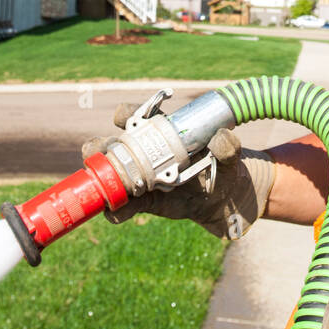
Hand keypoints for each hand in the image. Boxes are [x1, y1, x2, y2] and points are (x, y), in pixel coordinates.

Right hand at [80, 102, 276, 239]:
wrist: (225, 199)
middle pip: (112, 144)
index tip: (126, 119)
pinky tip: (113, 213)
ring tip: (99, 185)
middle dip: (100, 146)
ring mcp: (141, 178)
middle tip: (101, 152)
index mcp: (161, 133)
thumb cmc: (224, 168)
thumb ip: (228, 146)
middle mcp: (144, 153)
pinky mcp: (144, 201)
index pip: (136, 117)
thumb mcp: (230, 155)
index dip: (127, 115)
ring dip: (100, 179)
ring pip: (110, 174)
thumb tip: (221, 138)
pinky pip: (124, 205)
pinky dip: (115, 210)